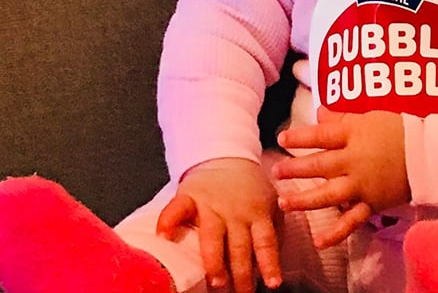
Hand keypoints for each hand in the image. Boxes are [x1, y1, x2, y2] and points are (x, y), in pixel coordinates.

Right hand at [156, 157, 282, 292]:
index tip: (272, 284)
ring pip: (212, 235)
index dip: (269, 263)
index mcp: (258, 213)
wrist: (226, 157)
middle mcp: (235, 212)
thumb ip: (274, 228)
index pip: (265, 242)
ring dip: (213, 259)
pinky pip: (177, 208)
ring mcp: (211, 205)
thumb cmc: (249, 189)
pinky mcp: (189, 196)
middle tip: (241, 292)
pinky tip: (163, 235)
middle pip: (239, 246)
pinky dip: (168, 220)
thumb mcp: (270, 202)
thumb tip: (274, 262)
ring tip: (215, 280)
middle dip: (240, 272)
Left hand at [273, 109, 410, 247]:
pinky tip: (319, 242)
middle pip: (318, 165)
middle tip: (276, 172)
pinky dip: (336, 233)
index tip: (282, 139)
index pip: (320, 135)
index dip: (299, 137)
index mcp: (353, 135)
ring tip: (284, 203)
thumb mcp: (371, 117)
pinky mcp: (371, 204)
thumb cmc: (401, 131)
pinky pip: (351, 222)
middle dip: (294, 169)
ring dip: (303, 200)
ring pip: (327, 195)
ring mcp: (361, 185)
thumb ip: (343, 118)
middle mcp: (353, 161)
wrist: (431, 154)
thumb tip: (319, 111)